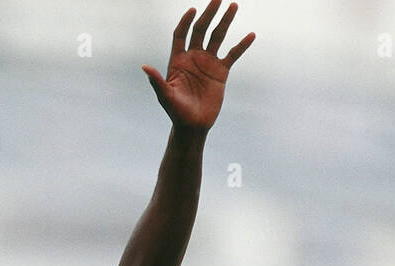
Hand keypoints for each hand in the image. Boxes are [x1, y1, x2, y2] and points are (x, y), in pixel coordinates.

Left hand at [142, 1, 254, 130]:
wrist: (193, 125)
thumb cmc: (176, 112)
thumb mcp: (165, 96)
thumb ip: (157, 81)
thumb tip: (144, 67)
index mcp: (178, 60)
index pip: (181, 34)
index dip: (186, 21)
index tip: (193, 10)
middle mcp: (193, 57)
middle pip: (201, 29)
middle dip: (208, 14)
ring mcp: (208, 63)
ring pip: (217, 37)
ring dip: (225, 21)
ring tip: (233, 5)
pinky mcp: (221, 71)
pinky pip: (233, 54)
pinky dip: (242, 45)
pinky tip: (251, 35)